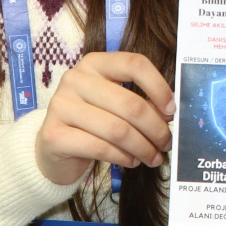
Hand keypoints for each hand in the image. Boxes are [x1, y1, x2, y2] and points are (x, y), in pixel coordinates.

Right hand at [35, 52, 173, 185]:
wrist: (54, 147)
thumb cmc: (92, 122)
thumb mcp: (115, 104)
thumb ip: (139, 102)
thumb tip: (169, 113)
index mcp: (94, 63)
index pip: (134, 64)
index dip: (159, 87)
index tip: (171, 111)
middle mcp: (75, 79)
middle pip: (129, 103)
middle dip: (155, 128)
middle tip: (167, 143)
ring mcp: (61, 106)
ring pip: (117, 129)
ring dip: (142, 147)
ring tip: (153, 157)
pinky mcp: (54, 134)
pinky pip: (100, 148)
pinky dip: (123, 157)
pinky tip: (132, 161)